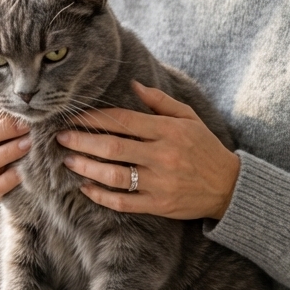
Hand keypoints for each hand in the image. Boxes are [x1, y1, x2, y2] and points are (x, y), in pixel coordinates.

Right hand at [0, 99, 29, 200]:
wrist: (14, 168)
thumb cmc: (15, 136)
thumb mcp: (12, 121)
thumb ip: (13, 112)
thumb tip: (32, 100)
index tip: (18, 109)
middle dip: (5, 130)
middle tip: (28, 127)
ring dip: (9, 152)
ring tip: (29, 145)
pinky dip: (10, 179)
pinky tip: (25, 171)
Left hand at [54, 81, 239, 219]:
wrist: (228, 186)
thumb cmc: (205, 147)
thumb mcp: (189, 117)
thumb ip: (160, 101)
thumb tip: (133, 84)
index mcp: (168, 131)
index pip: (123, 121)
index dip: (94, 118)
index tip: (74, 116)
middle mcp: (162, 155)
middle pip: (113, 147)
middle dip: (82, 141)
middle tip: (60, 137)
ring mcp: (160, 182)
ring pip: (114, 175)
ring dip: (87, 168)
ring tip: (67, 161)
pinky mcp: (159, 205)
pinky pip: (124, 202)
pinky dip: (102, 196)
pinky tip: (86, 188)